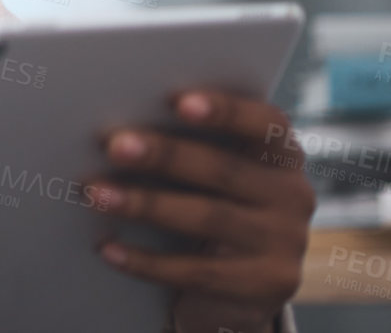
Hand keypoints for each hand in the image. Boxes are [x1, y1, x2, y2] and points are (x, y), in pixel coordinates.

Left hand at [83, 88, 313, 332]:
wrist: (235, 289)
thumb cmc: (207, 203)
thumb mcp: (208, 173)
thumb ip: (184, 144)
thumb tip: (118, 129)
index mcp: (281, 153)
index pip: (264, 122)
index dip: (225, 110)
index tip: (178, 102)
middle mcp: (293, 195)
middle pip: (223, 169)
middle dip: (164, 155)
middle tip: (114, 146)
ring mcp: (284, 243)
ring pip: (208, 217)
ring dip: (144, 204)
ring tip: (96, 194)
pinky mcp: (266, 287)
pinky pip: (198, 272)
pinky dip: (147, 260)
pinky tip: (108, 248)